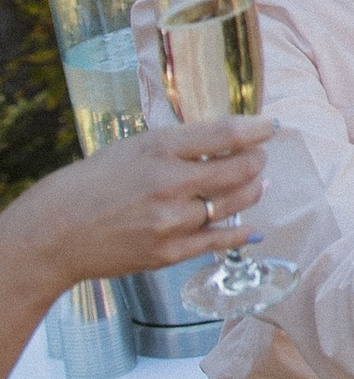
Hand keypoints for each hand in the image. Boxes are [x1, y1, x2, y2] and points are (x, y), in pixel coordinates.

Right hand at [0, 121, 272, 310]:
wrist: (58, 231)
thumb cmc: (95, 182)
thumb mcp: (135, 148)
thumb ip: (180, 145)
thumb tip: (230, 142)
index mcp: (158, 149)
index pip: (224, 134)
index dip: (256, 129)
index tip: (270, 126)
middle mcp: (169, 183)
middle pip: (239, 169)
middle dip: (257, 160)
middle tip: (259, 156)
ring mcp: (172, 221)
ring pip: (234, 203)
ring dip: (252, 191)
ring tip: (257, 183)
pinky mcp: (170, 252)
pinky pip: (219, 241)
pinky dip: (240, 232)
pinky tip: (251, 226)